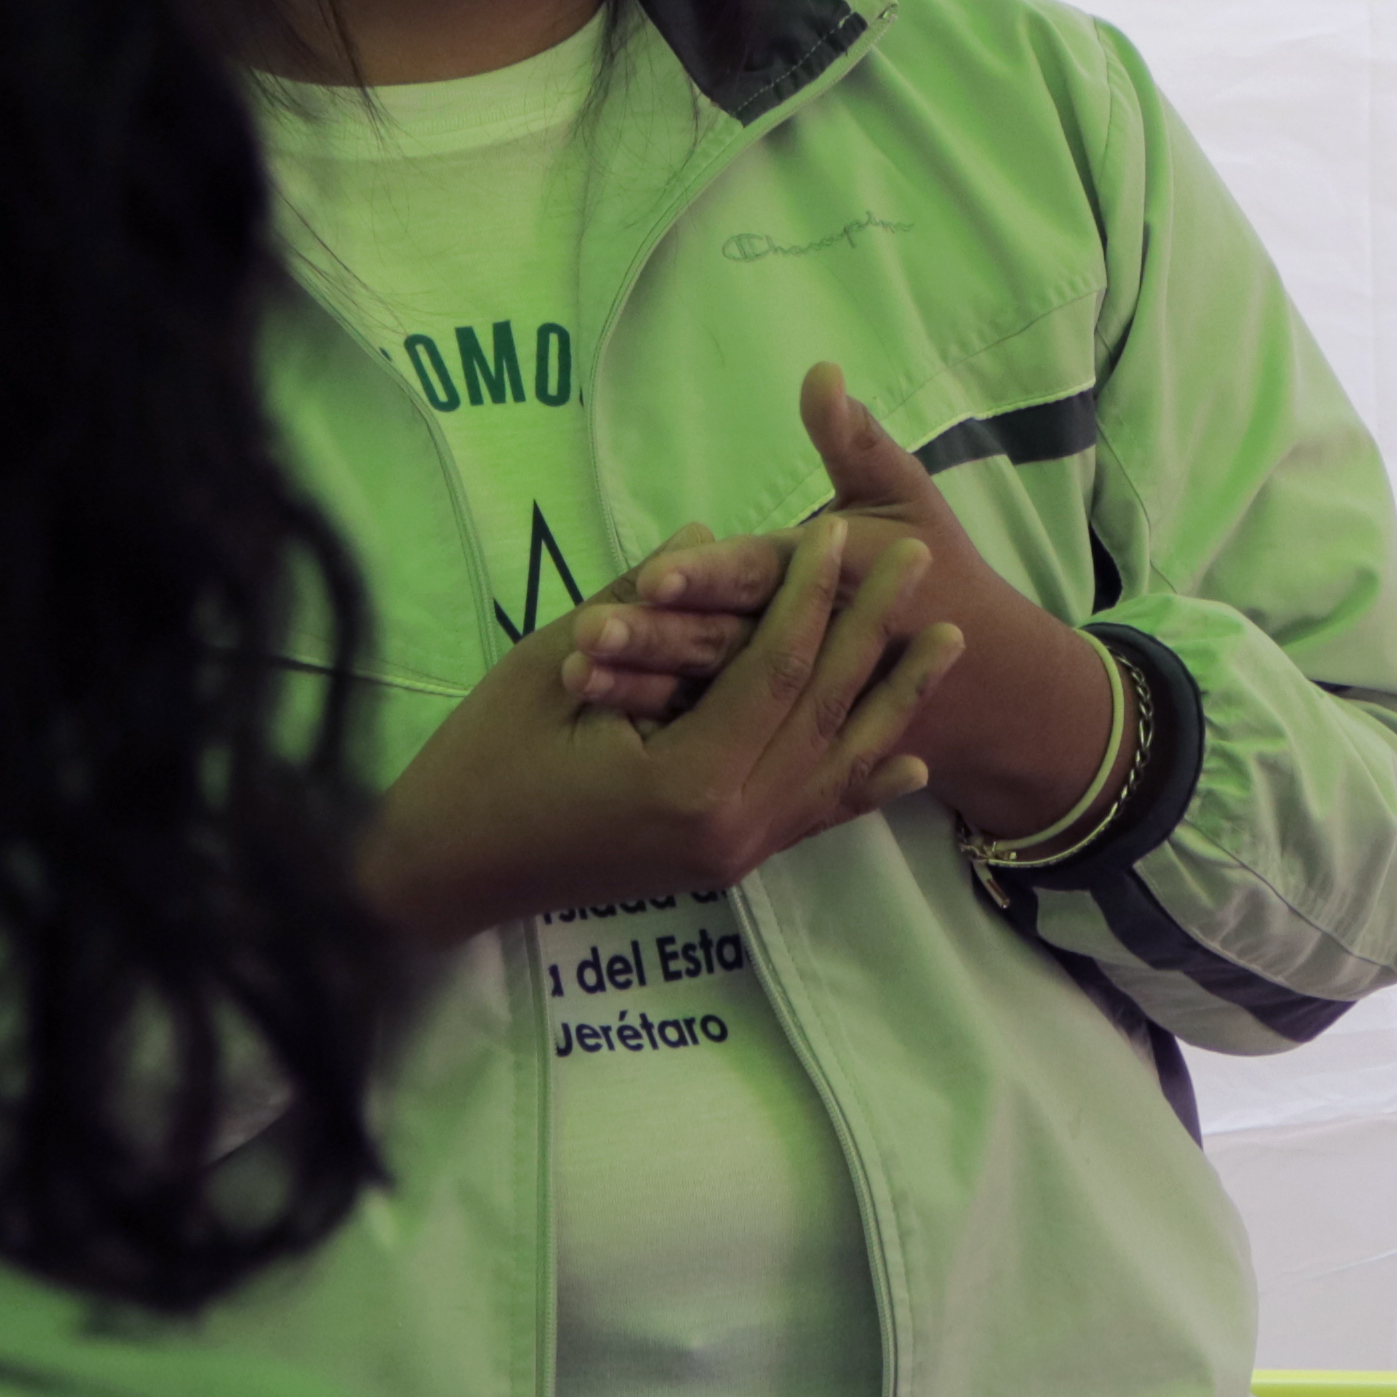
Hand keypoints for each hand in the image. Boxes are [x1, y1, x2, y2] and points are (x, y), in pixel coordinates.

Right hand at [359, 513, 967, 946]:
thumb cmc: (483, 760)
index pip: (774, 673)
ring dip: (895, 701)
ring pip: (834, 768)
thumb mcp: (553, 665)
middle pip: (822, 715)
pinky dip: (862, 786)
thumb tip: (707, 541)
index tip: (841, 527)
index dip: (810, 595)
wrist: (448, 869)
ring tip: (949, 642)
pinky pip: (810, 819)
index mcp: (687, 783)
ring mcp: (733, 854)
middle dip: (873, 631)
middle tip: (920, 557)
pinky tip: (908, 761)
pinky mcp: (725, 864)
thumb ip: (641, 606)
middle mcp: (729, 827)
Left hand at [568, 364, 1125, 838]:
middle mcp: (819, 652)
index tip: (652, 576)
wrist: (995, 692)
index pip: (767, 579)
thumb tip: (821, 373)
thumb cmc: (940, 572)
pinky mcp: (791, 746)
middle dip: (656, 640)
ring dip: (646, 689)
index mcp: (844, 582)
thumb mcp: (905, 497)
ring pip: (718, 703)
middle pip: (729, 647)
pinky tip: (603, 719)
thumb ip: (854, 440)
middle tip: (586, 632)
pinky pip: (726, 745)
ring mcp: (806, 709)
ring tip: (576, 673)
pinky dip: (667, 730)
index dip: (710, 577)